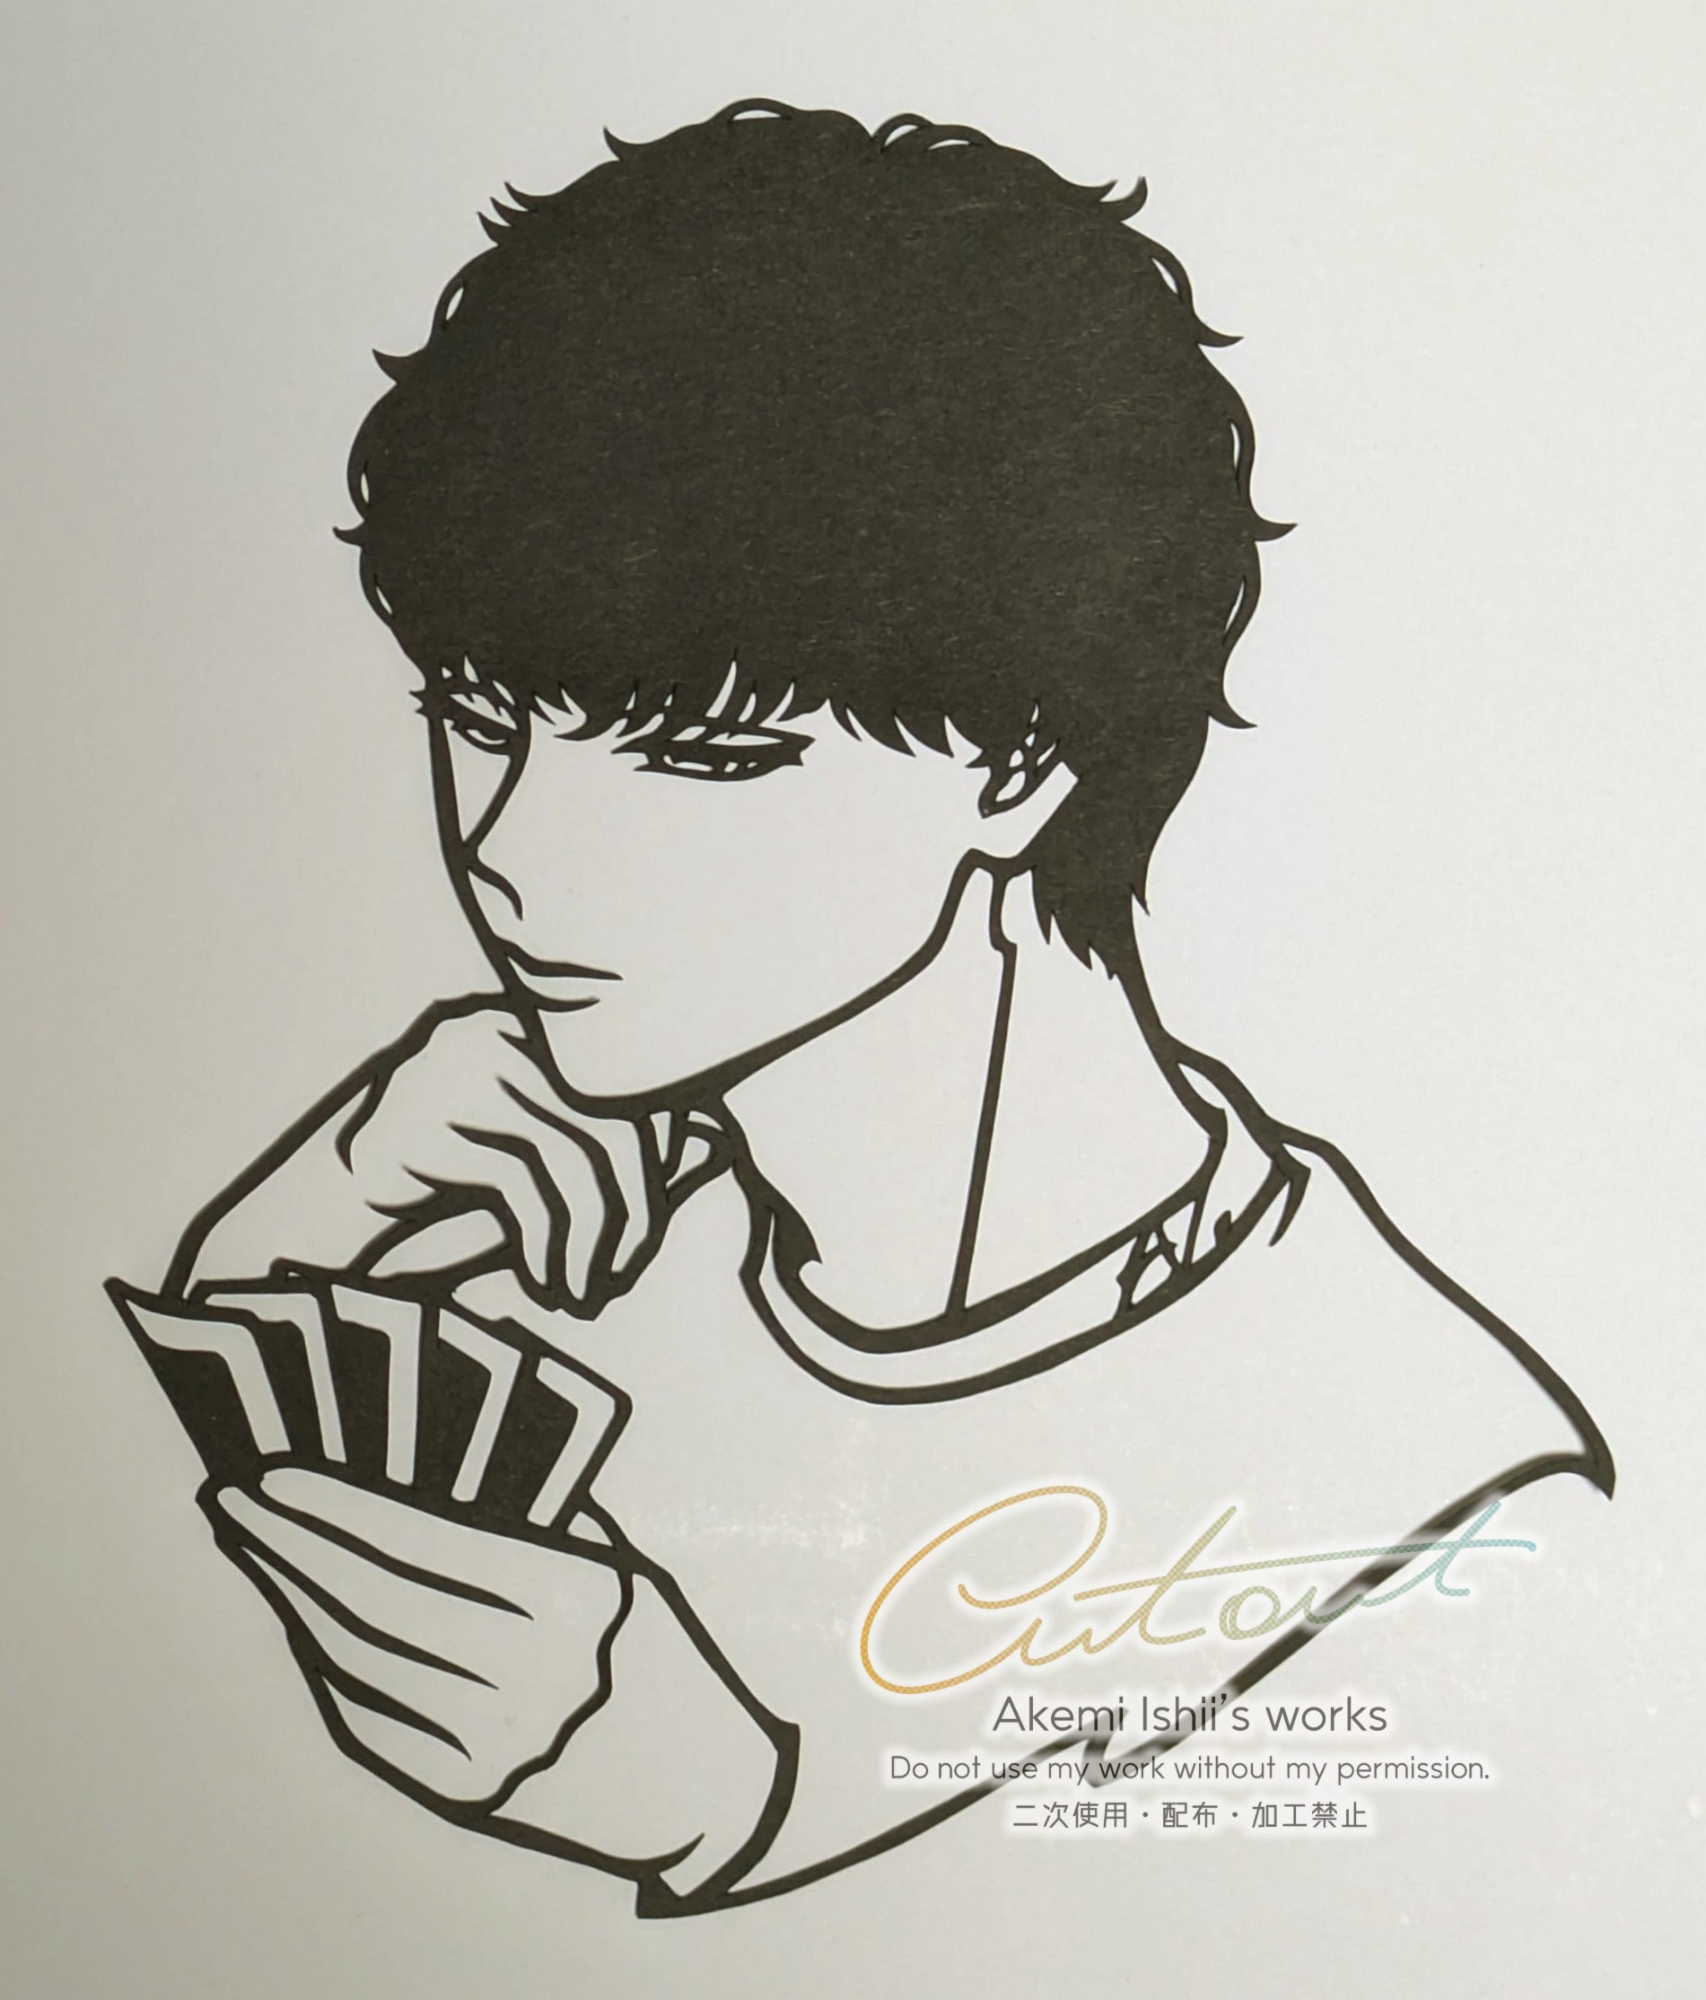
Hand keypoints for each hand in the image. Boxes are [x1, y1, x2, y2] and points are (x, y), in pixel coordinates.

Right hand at [181, 998, 683, 1311]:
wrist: (290, 1244)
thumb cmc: (416, 1215)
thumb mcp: (521, 1174)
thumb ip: (590, 1153)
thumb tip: (700, 1150)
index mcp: (520, 1026)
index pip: (629, 1081)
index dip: (658, 1164)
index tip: (640, 1241)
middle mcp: (493, 1029)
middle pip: (618, 1115)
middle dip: (633, 1214)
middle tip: (611, 1283)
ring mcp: (457, 1068)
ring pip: (585, 1153)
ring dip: (595, 1242)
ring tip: (576, 1294)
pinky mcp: (426, 1118)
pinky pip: (531, 1184)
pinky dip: (552, 1247)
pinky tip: (542, 1285)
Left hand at [212, 1467, 628, 1810]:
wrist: (695, 1780)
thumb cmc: (649, 1645)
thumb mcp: (608, 1561)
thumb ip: (521, 1515)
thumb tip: (407, 1459)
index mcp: (571, 1598)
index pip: (426, 1543)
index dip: (341, 1507)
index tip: (279, 1472)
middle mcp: (527, 1675)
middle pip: (373, 1600)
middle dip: (294, 1543)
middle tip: (238, 1499)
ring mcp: (489, 1743)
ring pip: (356, 1660)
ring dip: (293, 1597)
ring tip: (255, 1544)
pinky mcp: (461, 1792)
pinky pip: (366, 1716)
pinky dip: (323, 1659)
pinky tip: (299, 1613)